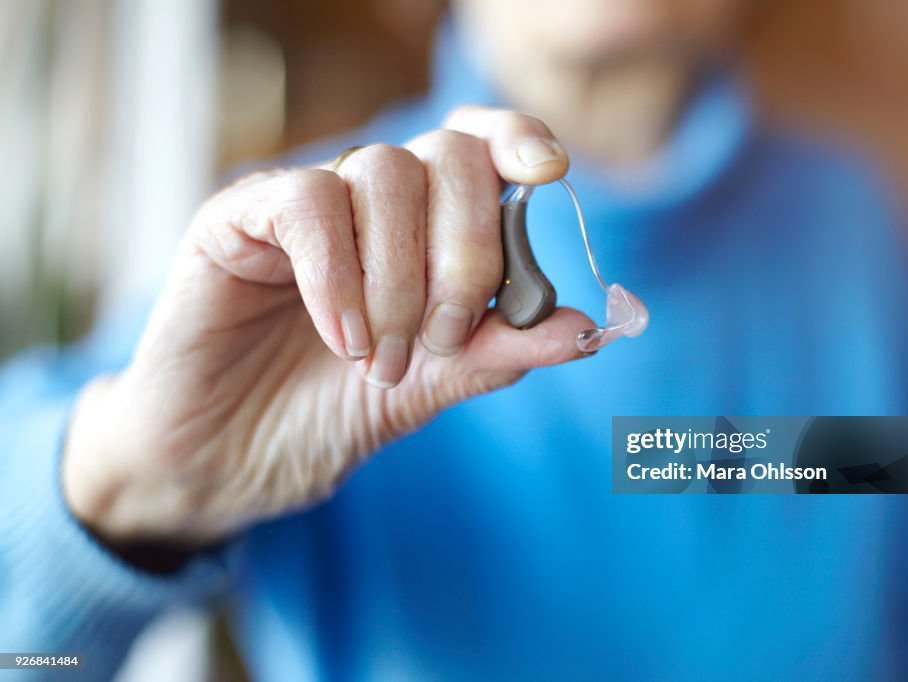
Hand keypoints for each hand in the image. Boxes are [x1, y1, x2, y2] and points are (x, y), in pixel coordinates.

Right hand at [63, 107, 592, 546]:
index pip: (479, 144)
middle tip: (438, 339)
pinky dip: (338, 273)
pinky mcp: (236, 219)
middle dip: (464, 255)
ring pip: (381, 173)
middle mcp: (368, 203)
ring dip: (398, 279)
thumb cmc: (326, 415)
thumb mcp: (428, 387)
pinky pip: (306, 203)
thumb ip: (497, 350)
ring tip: (380, 359)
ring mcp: (302, 204)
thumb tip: (584, 328)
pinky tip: (342, 338)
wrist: (226, 463)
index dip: (517, 142)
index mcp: (422, 227)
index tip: (550, 172)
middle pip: (446, 157)